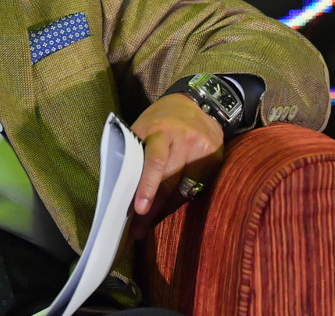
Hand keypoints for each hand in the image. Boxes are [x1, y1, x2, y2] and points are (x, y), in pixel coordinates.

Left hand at [129, 93, 223, 239]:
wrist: (197, 104)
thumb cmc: (160, 120)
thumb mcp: (143, 126)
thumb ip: (135, 150)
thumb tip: (120, 183)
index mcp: (161, 131)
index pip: (155, 160)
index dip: (147, 185)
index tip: (139, 209)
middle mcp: (185, 141)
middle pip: (168, 181)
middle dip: (151, 207)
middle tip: (137, 229)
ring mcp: (203, 152)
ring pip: (182, 190)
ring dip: (163, 209)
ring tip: (147, 224)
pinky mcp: (215, 161)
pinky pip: (194, 189)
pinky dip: (178, 200)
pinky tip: (166, 208)